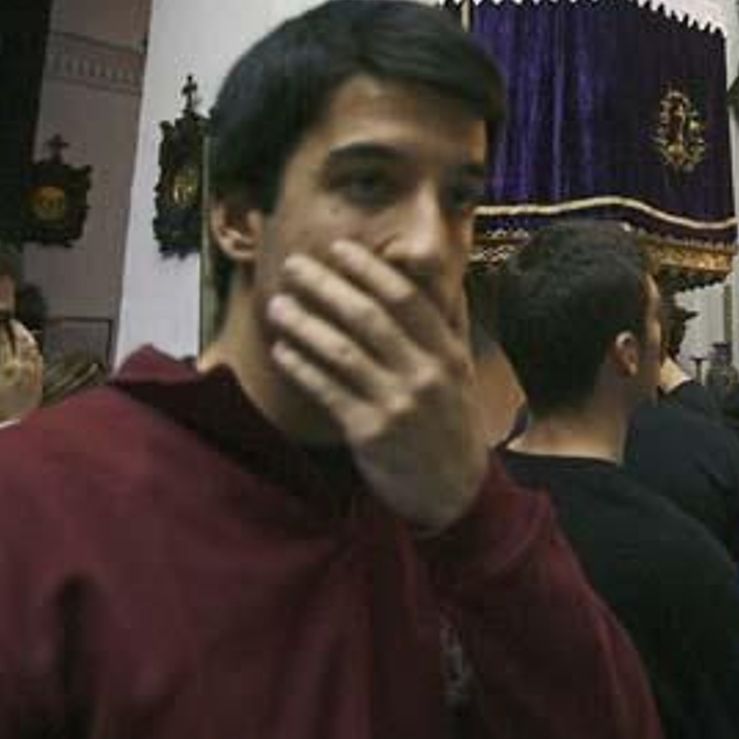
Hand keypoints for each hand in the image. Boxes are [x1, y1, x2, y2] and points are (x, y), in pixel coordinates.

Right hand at [0, 321, 43, 427]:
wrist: (12, 427)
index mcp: (6, 368)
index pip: (4, 343)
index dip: (1, 331)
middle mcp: (23, 368)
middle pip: (23, 341)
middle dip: (18, 328)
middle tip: (13, 322)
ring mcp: (34, 374)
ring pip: (34, 349)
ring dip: (29, 337)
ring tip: (23, 331)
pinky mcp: (39, 381)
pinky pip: (40, 360)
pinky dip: (36, 351)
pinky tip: (33, 349)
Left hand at [266, 241, 487, 529]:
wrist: (455, 490)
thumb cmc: (452, 420)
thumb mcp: (462, 369)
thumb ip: (447, 321)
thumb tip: (434, 270)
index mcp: (448, 353)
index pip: (406, 300)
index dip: (370, 270)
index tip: (339, 249)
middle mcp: (425, 374)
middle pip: (368, 319)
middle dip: (327, 287)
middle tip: (294, 265)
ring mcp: (397, 404)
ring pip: (342, 353)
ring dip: (305, 325)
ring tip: (277, 305)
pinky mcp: (370, 433)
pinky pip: (327, 392)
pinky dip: (302, 368)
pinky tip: (281, 351)